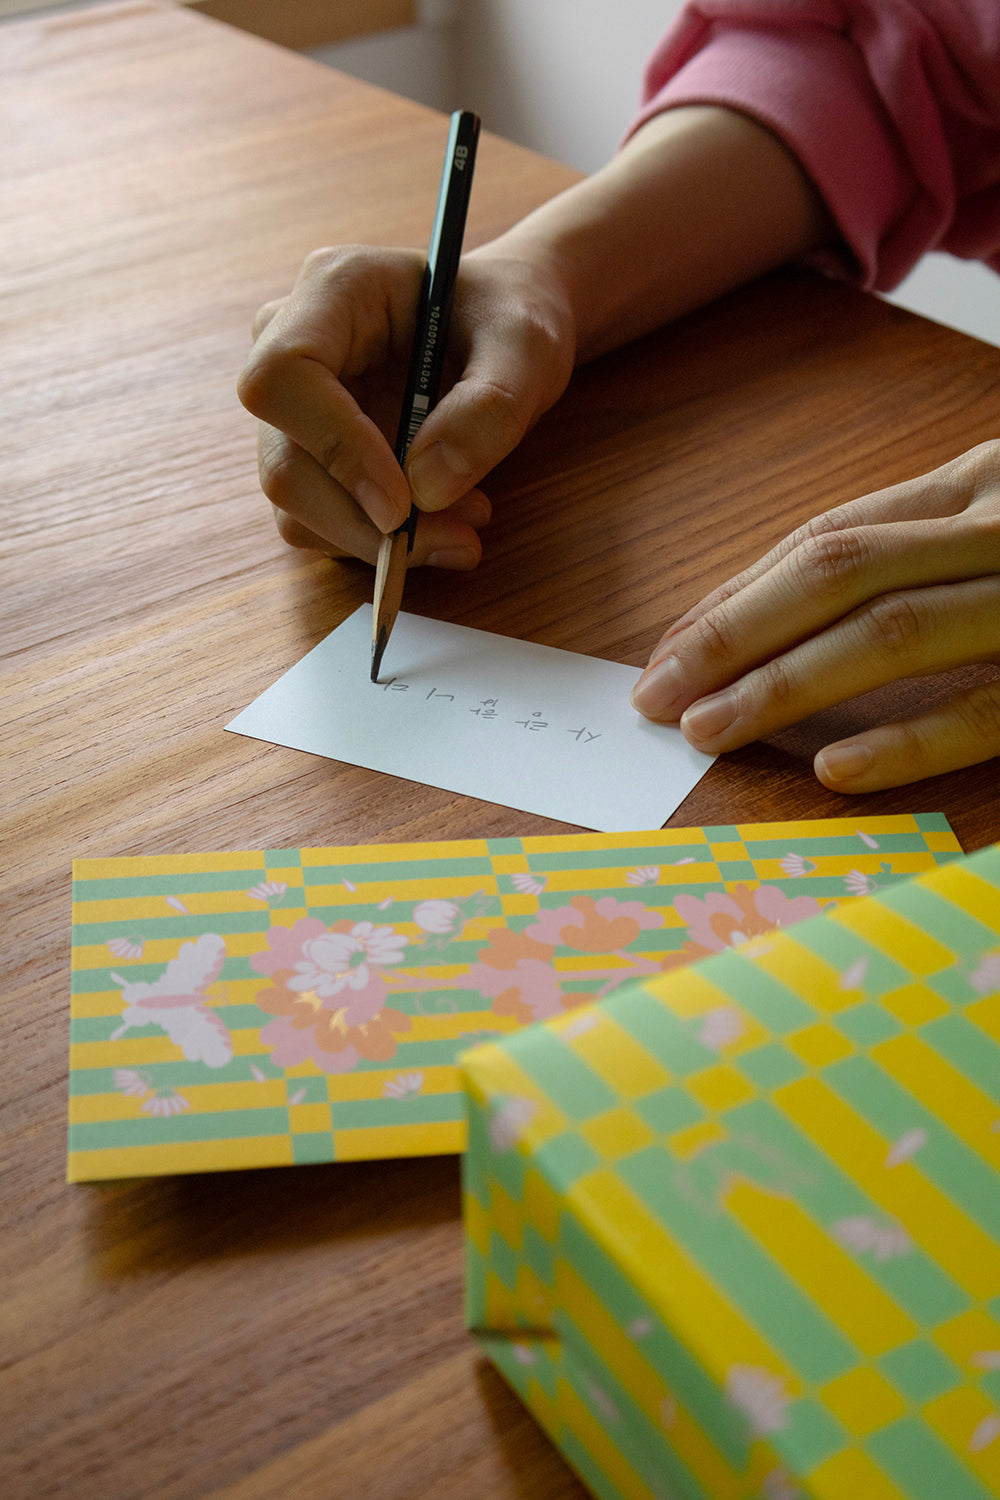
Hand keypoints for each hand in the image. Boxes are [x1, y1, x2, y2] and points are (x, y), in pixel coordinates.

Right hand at [237, 241, 574, 566]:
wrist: (501, 333)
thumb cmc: (508, 319)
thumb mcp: (527, 348)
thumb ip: (490, 408)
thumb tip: (425, 491)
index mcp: (333, 290)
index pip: (283, 378)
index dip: (335, 448)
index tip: (403, 503)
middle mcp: (290, 344)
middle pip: (284, 462)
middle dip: (366, 521)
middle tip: (458, 538)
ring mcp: (294, 407)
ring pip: (297, 507)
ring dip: (379, 540)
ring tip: (466, 525)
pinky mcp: (309, 456)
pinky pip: (320, 524)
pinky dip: (378, 543)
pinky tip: (442, 524)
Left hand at [631, 444, 999, 789]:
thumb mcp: (992, 522)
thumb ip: (906, 552)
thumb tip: (761, 619)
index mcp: (970, 488)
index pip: (826, 540)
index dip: (736, 601)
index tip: (667, 656)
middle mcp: (993, 530)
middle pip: (839, 572)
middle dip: (734, 636)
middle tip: (659, 698)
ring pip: (894, 629)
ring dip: (785, 684)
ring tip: (709, 730)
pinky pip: (982, 711)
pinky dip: (907, 740)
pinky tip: (834, 768)